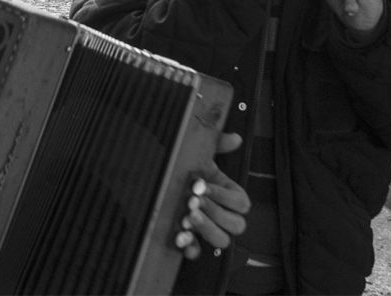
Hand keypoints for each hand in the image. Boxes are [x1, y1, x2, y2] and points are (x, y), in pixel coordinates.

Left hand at [175, 133, 250, 259]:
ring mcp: (205, 228)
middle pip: (236, 225)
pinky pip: (197, 251)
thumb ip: (217, 143)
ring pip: (222, 240)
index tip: (204, 184)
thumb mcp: (197, 151)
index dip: (225, 196)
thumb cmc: (178, 164)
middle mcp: (220, 213)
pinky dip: (191, 246)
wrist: (148, 174)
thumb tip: (235, 138)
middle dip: (216, 212)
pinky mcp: (188, 240)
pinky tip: (180, 235)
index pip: (242, 203)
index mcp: (227, 194)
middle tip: (194, 200)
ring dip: (207, 228)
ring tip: (188, 216)